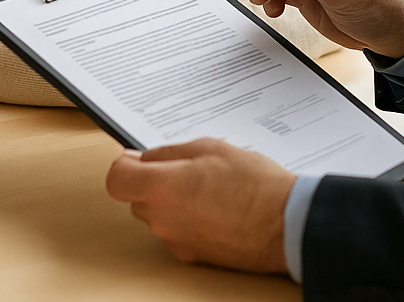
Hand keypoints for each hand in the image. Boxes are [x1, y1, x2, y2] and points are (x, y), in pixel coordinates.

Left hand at [105, 139, 293, 273]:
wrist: (287, 224)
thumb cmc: (255, 184)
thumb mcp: (210, 148)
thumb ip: (168, 153)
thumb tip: (142, 158)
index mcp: (162, 187)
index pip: (116, 179)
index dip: (125, 166)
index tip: (136, 159)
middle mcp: (163, 219)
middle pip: (137, 197)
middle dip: (153, 181)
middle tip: (186, 169)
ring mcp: (176, 241)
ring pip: (157, 215)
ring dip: (171, 201)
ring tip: (207, 188)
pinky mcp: (192, 256)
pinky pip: (177, 232)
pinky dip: (187, 220)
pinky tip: (214, 209)